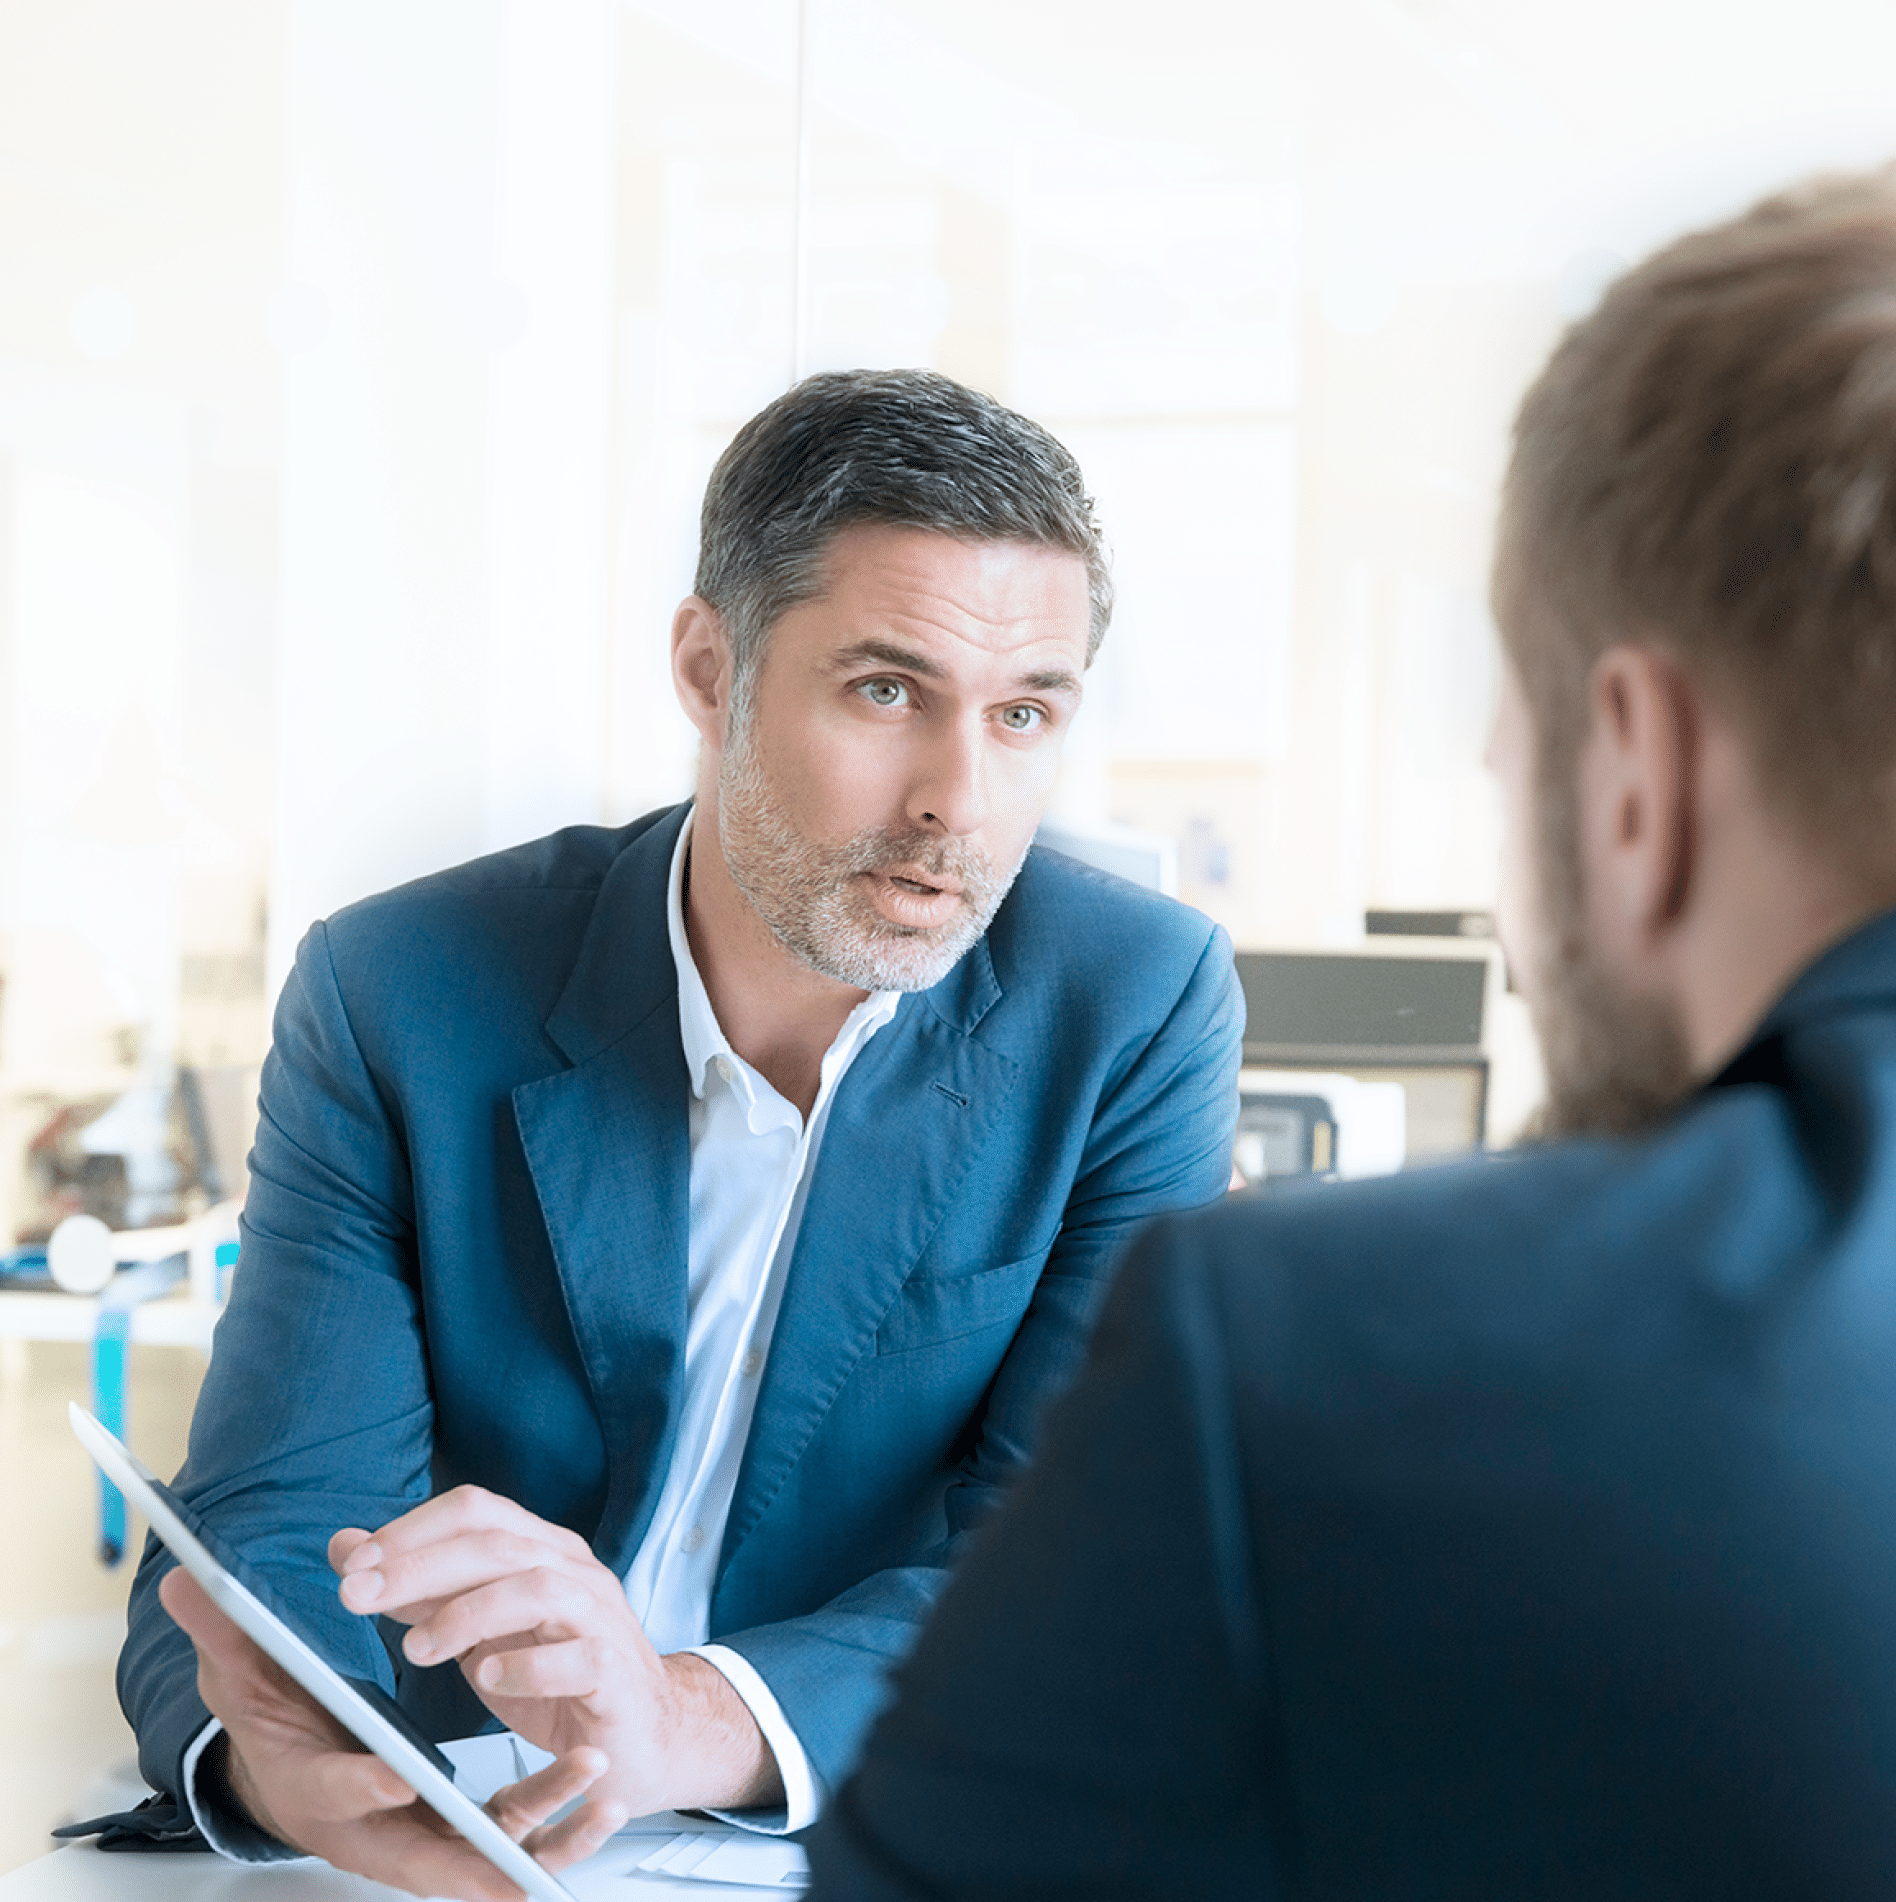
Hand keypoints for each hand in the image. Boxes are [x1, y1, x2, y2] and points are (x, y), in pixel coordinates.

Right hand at [159, 1566, 621, 1899]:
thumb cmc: (279, 1729)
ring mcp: (422, 1837)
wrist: (299, 1773)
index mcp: (316, 1791)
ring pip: (486, 1852)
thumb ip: (227, 1636)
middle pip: (424, 1858)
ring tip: (593, 1788)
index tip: (395, 1775)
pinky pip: (516, 1841)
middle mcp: (373, 1828)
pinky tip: (604, 1807)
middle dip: (477, 1856)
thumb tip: (184, 1579)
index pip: (334, 1795)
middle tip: (526, 1853)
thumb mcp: (248, 1683)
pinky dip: (561, 1833)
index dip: (360, 1788)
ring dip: (543, 1831)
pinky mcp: (461, 1834)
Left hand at [332, 1487, 782, 1820]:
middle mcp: (574, 1571)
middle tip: (356, 1596)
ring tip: (415, 1649)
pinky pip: (578, 1657)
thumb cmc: (556, 1677)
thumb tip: (346, 1547)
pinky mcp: (614, 1672)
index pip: (476, 1510)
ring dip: (468, 1613)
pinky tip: (488, 1679)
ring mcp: (600, 1617)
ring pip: (538, 1588)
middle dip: (418, 1566)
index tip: (351, 1564)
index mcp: (541, 1549)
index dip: (411, 1530)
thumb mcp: (476, 1629)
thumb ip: (418, 1588)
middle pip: (497, 1543)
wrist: (641, 1735)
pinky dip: (528, 1665)